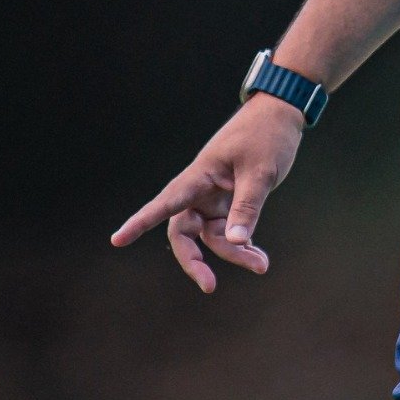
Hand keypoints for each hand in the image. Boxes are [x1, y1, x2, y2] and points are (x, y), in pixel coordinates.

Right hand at [111, 95, 304, 292]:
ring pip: (212, 237)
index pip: (165, 202)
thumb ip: (247, 207)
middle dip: (194, 261)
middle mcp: (201, 190)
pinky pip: (229, 231)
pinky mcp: (230, 202)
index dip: (141, 222)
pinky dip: (242, 245)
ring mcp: (214, 198)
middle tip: (209, 286)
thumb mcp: (260, 172)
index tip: (117, 240)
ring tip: (261, 264)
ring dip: (233, 253)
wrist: (282, 113)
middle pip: (184, 233)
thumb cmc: (266, 135)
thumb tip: (236, 242)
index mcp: (199, 176)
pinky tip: (258, 258)